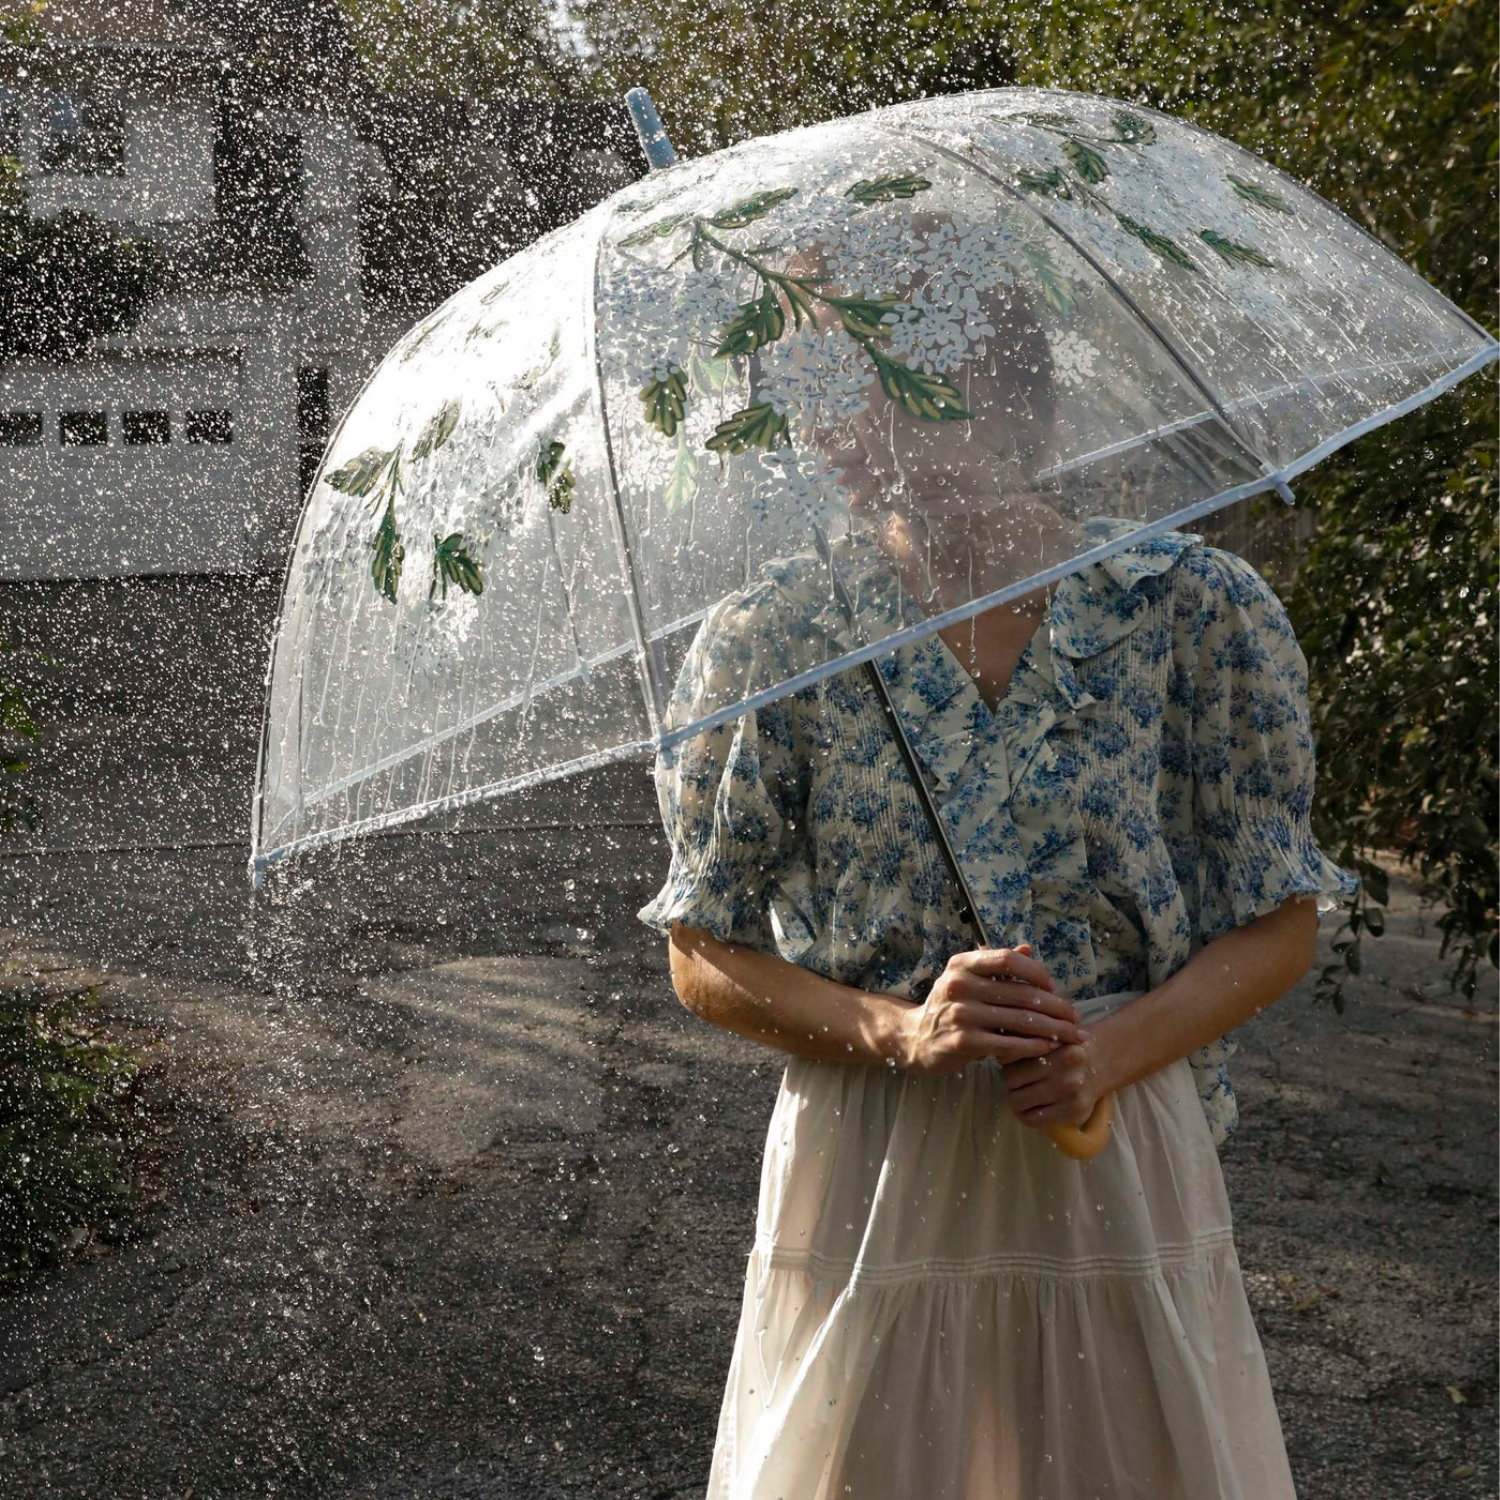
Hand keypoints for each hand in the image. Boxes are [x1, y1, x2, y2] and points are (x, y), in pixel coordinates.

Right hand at [897, 942, 1086, 1075]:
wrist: (915, 1037)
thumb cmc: (948, 1006)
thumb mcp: (966, 979)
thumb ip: (995, 965)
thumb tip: (1028, 949)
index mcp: (961, 965)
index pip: (1007, 960)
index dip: (1035, 971)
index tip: (1052, 985)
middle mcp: (959, 986)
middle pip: (1020, 994)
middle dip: (1055, 1007)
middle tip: (1075, 1017)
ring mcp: (960, 1014)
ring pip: (1019, 1021)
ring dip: (1052, 1029)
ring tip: (1071, 1035)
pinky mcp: (963, 1042)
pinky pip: (1009, 1044)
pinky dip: (1033, 1047)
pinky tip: (1049, 1048)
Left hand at [1001, 1026, 1117, 1129]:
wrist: (1102, 1061)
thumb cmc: (1066, 1047)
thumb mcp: (1049, 1036)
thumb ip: (1025, 1041)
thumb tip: (996, 1055)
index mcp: (1058, 1048)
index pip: (1012, 1061)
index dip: (1005, 1066)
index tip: (1009, 1067)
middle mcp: (1067, 1071)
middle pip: (1011, 1083)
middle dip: (1009, 1083)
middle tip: (1014, 1082)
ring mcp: (1072, 1094)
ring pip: (1019, 1103)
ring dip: (1015, 1100)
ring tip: (1021, 1094)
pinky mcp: (1075, 1112)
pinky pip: (1034, 1120)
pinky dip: (1025, 1115)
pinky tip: (1029, 1108)